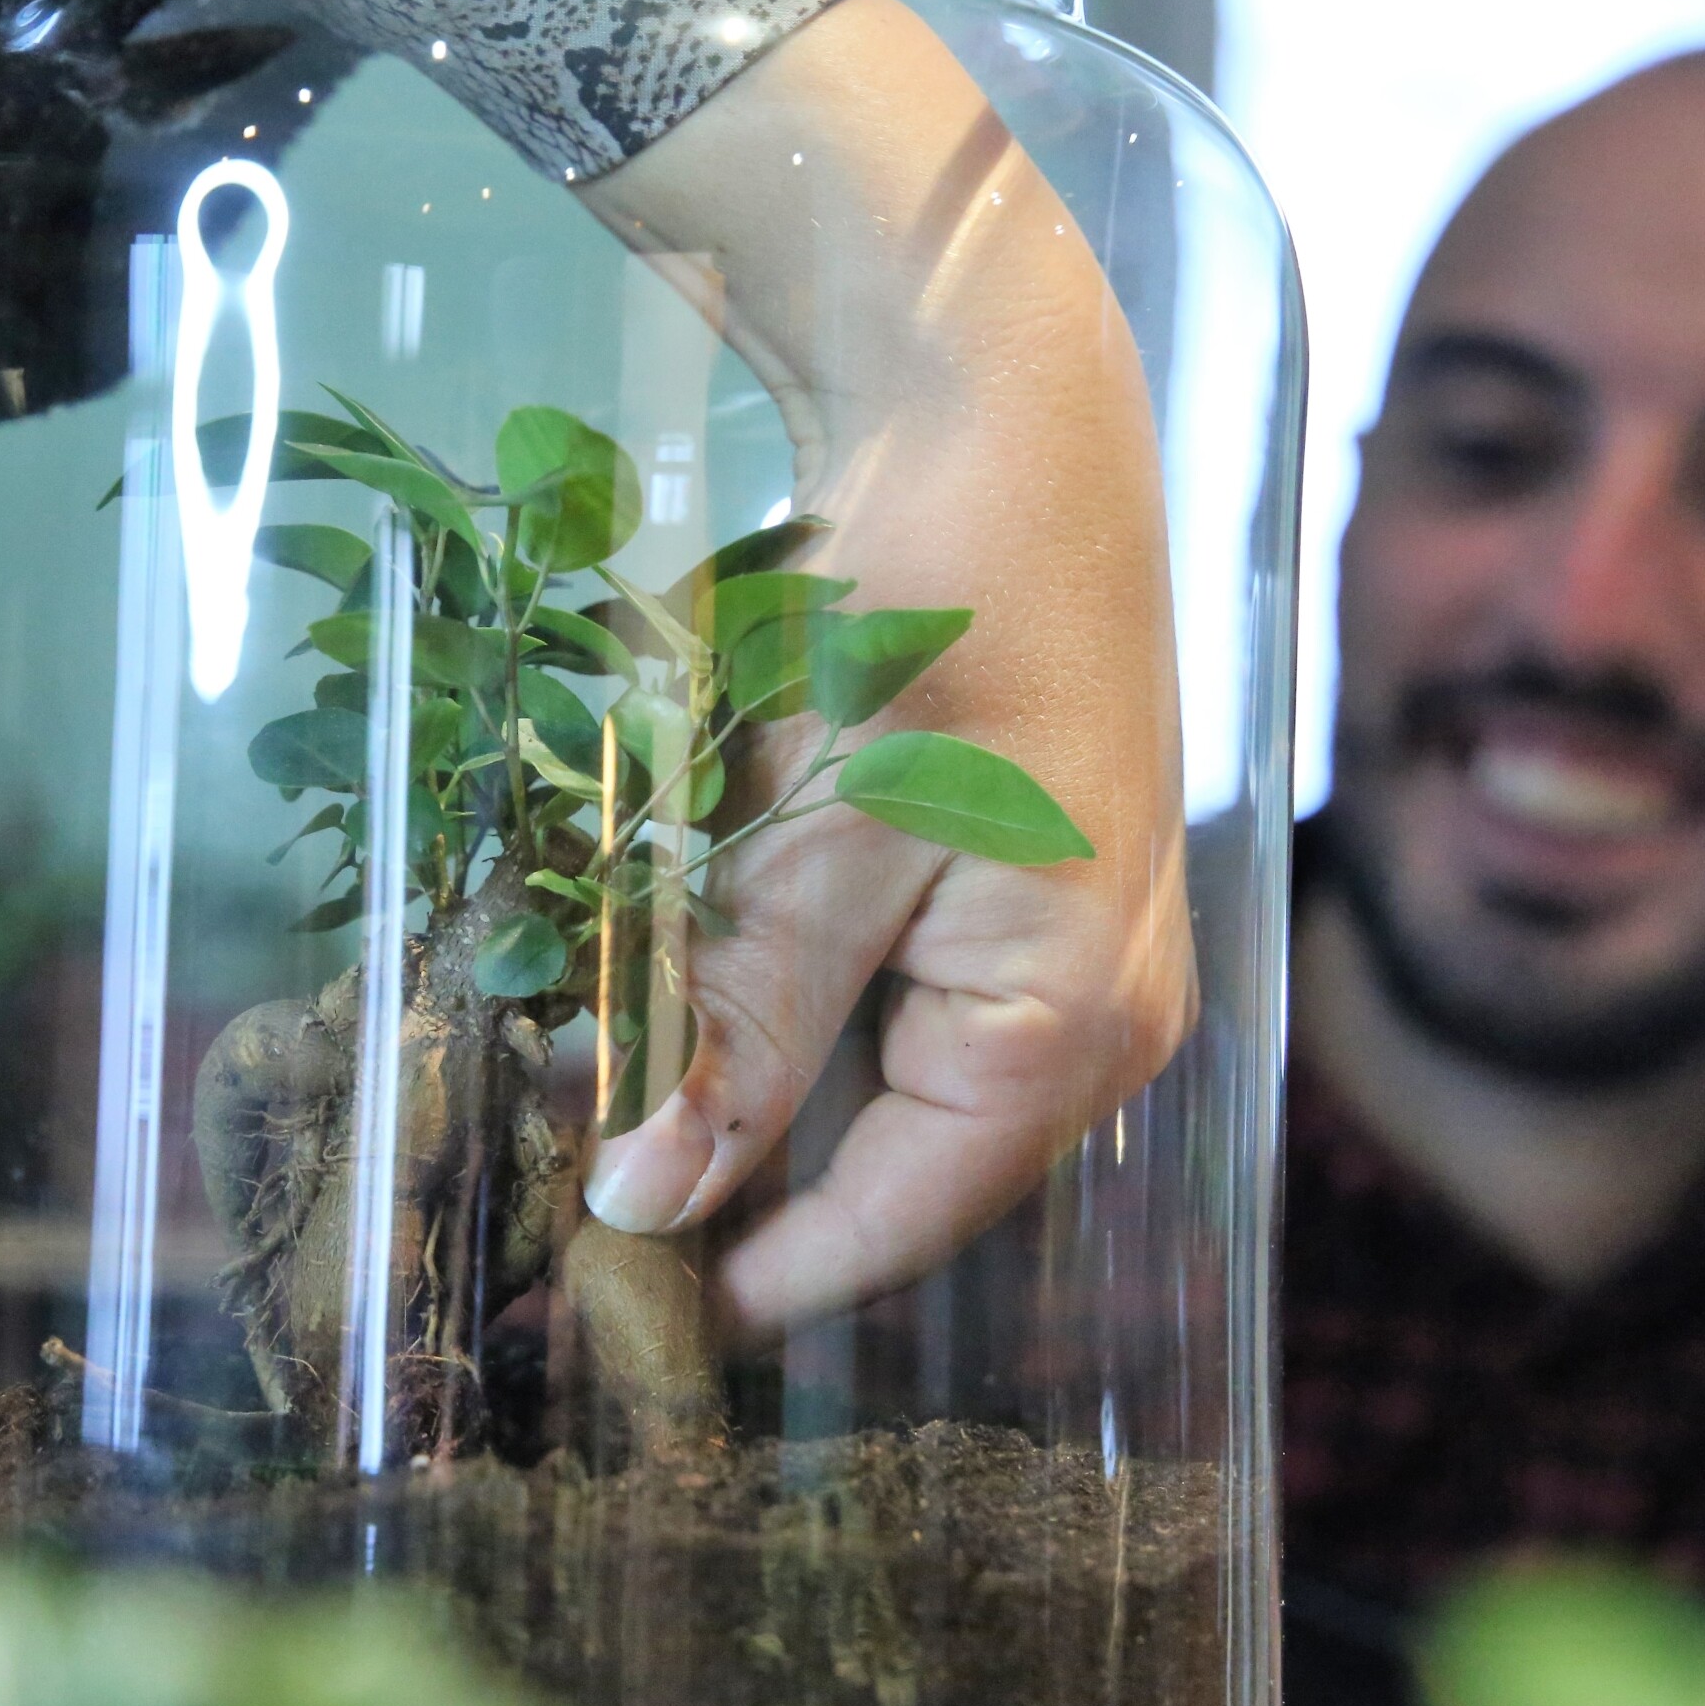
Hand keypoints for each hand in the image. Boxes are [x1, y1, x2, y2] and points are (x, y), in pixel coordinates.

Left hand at [573, 0, 1194, 1336]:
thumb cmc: (925, 608)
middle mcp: (1110, 1018)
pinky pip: (927, 1007)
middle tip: (594, 1180)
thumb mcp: (809, 834)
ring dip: (779, 1091)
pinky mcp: (1049, 890)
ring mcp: (1090, 954)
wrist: (1004, 407)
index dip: (756, 1270)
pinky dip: (824, 1013)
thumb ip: (734, 1026)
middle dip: (759, 1178)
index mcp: (1068, 1027)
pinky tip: (728, 993)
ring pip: (909, 1088)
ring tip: (636, 1089)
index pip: (896, 1219)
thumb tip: (644, 1199)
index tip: (613, 1298)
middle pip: (911, 1164)